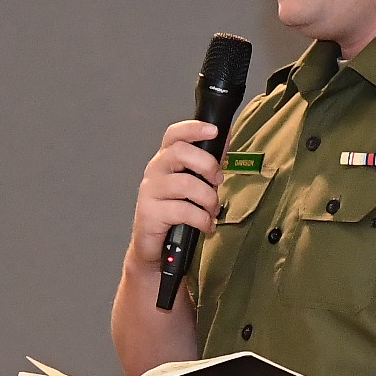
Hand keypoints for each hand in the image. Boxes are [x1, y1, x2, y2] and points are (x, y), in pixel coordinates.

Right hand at [128, 118, 226, 275]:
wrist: (154, 246)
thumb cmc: (175, 212)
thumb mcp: (193, 185)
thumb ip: (206, 164)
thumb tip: (225, 140)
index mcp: (165, 160)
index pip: (175, 135)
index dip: (194, 129)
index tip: (215, 131)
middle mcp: (155, 171)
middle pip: (180, 152)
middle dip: (207, 165)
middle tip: (218, 182)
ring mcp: (150, 191)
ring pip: (185, 183)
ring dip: (208, 199)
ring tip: (213, 211)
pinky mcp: (150, 213)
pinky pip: (183, 210)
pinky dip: (202, 219)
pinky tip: (207, 226)